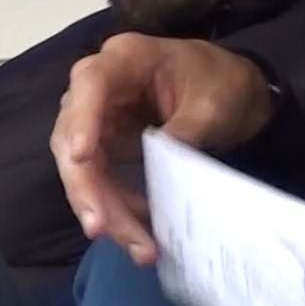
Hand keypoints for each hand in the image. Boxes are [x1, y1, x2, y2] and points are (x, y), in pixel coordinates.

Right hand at [50, 33, 274, 266]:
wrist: (232, 88)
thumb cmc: (222, 84)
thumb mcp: (213, 106)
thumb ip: (183, 132)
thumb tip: (159, 169)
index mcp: (126, 59)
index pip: (90, 85)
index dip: (81, 120)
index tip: (82, 157)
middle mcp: (98, 87)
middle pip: (71, 135)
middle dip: (85, 186)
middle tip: (99, 228)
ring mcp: (97, 117)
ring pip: (80, 166)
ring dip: (101, 207)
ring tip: (136, 246)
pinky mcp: (105, 143)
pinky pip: (98, 179)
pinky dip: (116, 207)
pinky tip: (140, 232)